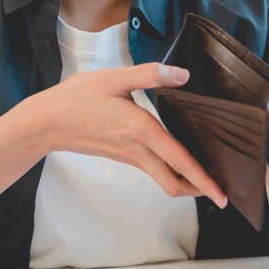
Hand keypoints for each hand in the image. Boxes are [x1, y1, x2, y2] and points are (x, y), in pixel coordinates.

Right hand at [30, 61, 227, 208]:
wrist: (47, 121)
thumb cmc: (78, 97)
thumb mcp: (115, 77)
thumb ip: (152, 74)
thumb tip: (184, 75)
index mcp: (141, 130)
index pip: (180, 162)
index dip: (203, 180)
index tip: (221, 194)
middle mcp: (138, 150)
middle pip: (174, 183)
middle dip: (200, 190)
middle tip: (221, 191)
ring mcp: (130, 157)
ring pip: (164, 180)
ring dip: (187, 182)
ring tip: (208, 175)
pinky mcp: (123, 156)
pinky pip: (153, 171)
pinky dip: (172, 172)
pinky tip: (179, 159)